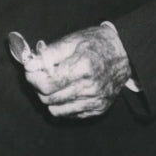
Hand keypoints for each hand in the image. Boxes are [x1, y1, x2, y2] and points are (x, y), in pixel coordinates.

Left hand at [12, 23, 131, 118]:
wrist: (125, 53)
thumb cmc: (96, 43)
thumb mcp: (72, 40)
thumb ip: (49, 53)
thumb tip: (30, 65)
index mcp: (83, 67)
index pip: (46, 84)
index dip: (32, 77)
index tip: (31, 70)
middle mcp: (90, 87)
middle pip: (48, 98)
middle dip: (38, 86)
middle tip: (41, 75)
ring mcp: (95, 101)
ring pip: (55, 110)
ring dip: (48, 97)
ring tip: (53, 82)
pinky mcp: (98, 109)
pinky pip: (68, 114)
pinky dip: (61, 105)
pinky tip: (65, 90)